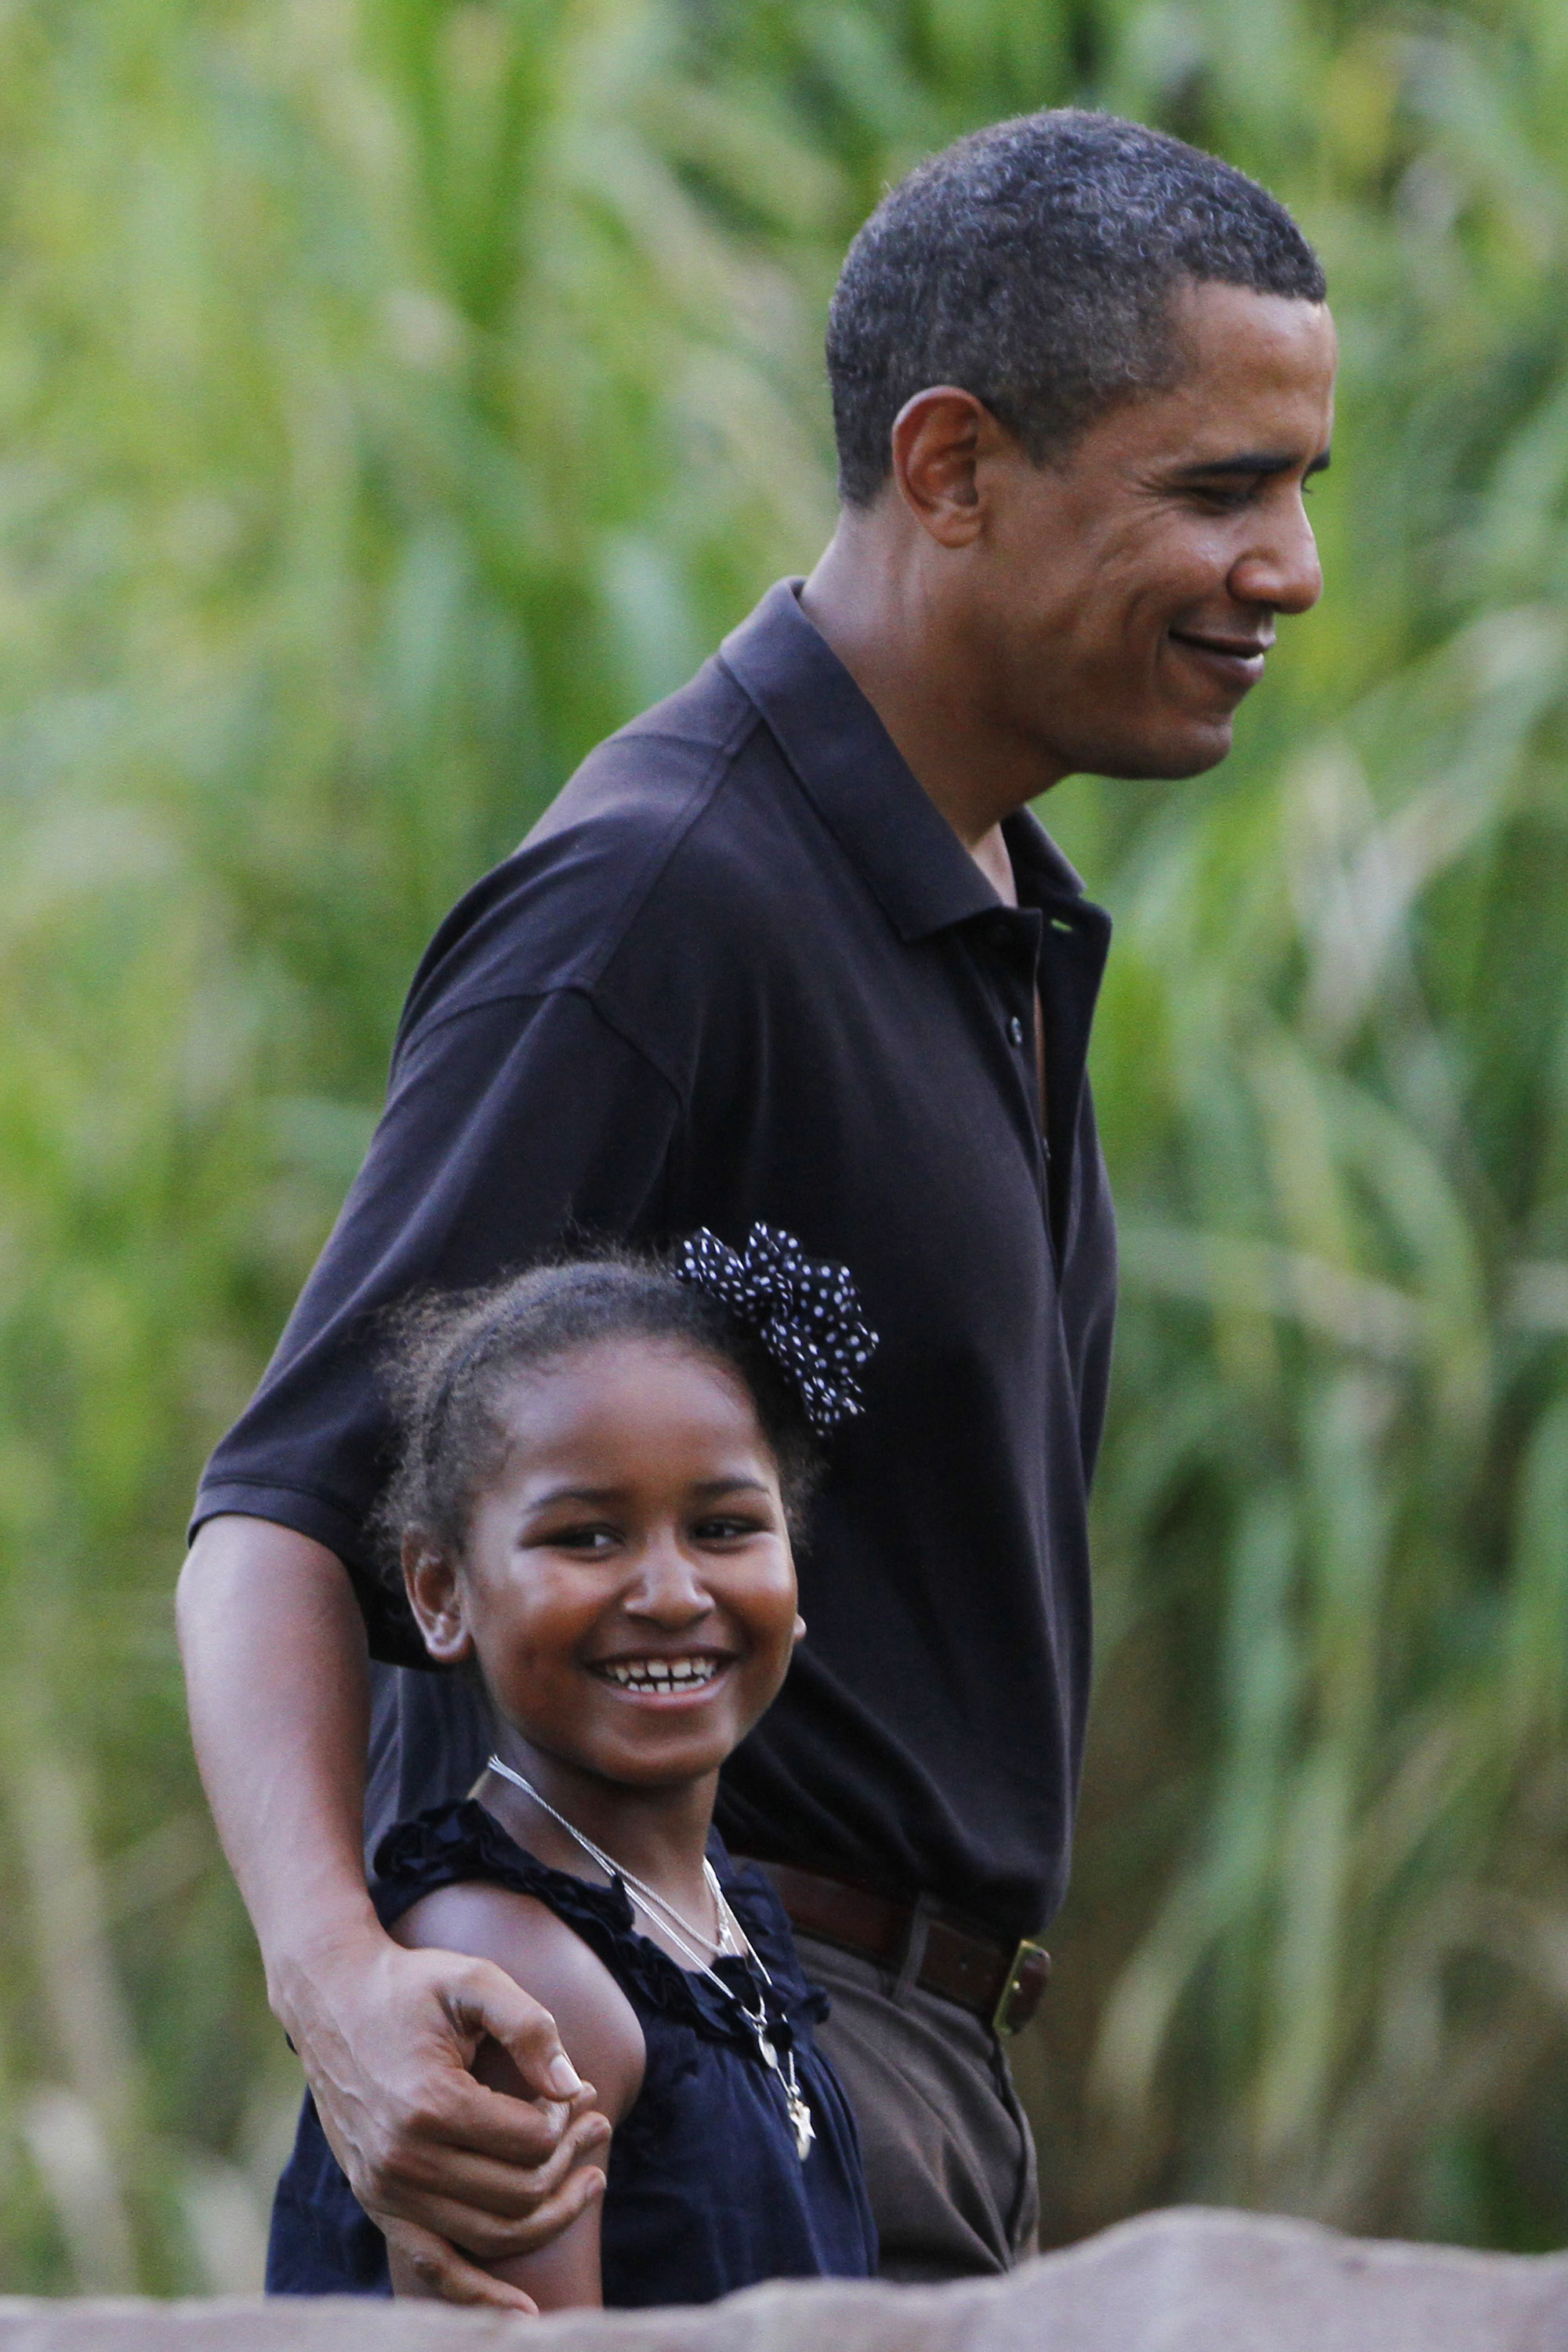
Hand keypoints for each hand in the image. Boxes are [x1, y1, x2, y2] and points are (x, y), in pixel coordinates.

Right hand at [278, 1923, 611, 2309]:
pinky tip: (525, 2315)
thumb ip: (529, 2026)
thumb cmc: (410, 1986)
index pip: (530, 2143)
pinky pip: (434, 2269)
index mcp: (429, 2104)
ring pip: (491, 2236)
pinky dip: (479, 2299)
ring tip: (590, 2176)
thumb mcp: (474, 1981)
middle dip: (571, 2163)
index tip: (579, 2091)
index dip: (568, 2121)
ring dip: (552, 2214)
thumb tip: (573, 2087)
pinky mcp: (378, 2204)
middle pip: (518, 2194)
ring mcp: (386, 2190)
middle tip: (598, 2125)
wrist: (331, 1999)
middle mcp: (403, 2160)